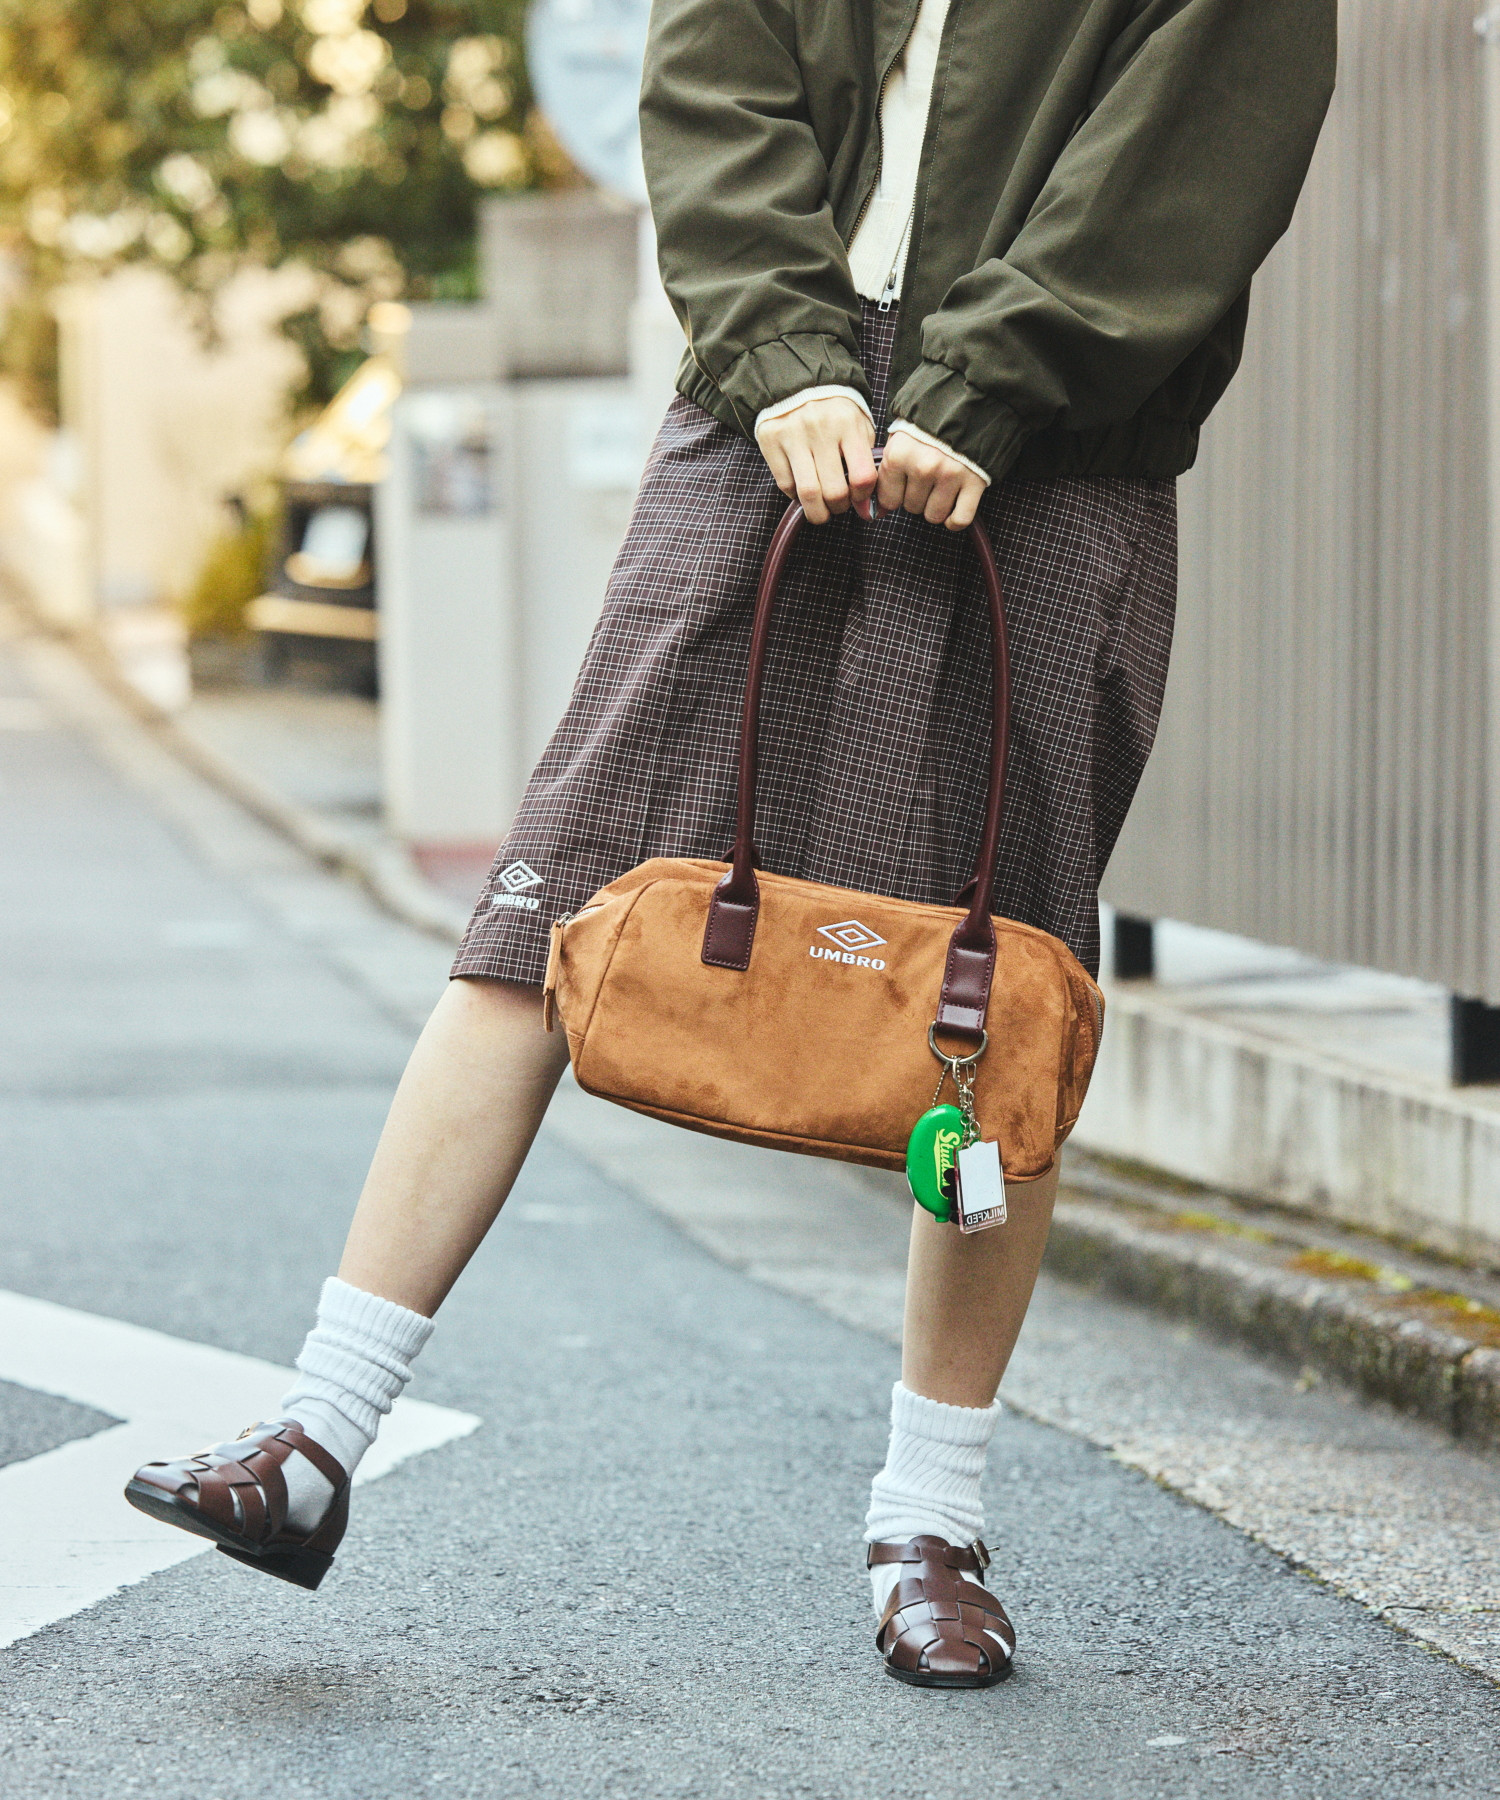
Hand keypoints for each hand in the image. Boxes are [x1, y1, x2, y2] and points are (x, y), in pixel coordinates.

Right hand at [756, 396, 877, 524]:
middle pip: (834, 491)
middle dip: (839, 508)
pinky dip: (795, 495)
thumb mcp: (858, 426)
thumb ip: (865, 462)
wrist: (796, 380)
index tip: (859, 497)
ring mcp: (793, 435)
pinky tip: (801, 488)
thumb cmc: (834, 411)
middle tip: (838, 506)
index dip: (863, 496)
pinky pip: (785, 484)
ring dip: (817, 512)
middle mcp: (821, 429)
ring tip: (821, 511)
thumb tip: (865, 509)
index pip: (862, 476)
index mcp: (848, 424)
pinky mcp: (771, 441)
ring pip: (807, 493)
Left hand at [876, 431, 986, 530]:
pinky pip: (960, 519)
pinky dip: (955, 520)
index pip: (888, 500)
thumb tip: (877, 511)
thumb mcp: (901, 437)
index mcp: (900, 455)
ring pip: (934, 516)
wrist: (970, 403)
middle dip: (917, 498)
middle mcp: (923, 467)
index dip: (895, 496)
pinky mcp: (974, 482)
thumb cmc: (929, 424)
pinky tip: (954, 509)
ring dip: (936, 508)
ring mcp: (949, 475)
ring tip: (941, 488)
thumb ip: (888, 470)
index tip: (903, 487)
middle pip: (912, 508)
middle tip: (927, 480)